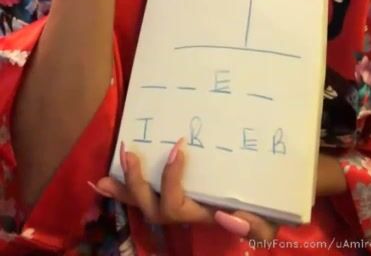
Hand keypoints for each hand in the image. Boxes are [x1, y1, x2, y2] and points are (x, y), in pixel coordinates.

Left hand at [92, 139, 278, 241]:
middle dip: (137, 183)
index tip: (179, 148)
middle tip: (131, 153)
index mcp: (201, 214)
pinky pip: (140, 194)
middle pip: (151, 206)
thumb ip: (254, 226)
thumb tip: (226, 216)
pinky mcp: (168, 190)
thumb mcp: (268, 221)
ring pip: (142, 202)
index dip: (171, 181)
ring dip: (125, 184)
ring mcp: (173, 202)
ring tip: (113, 162)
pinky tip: (100, 181)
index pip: (177, 206)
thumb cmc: (265, 209)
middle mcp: (183, 211)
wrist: (267, 202)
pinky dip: (120, 188)